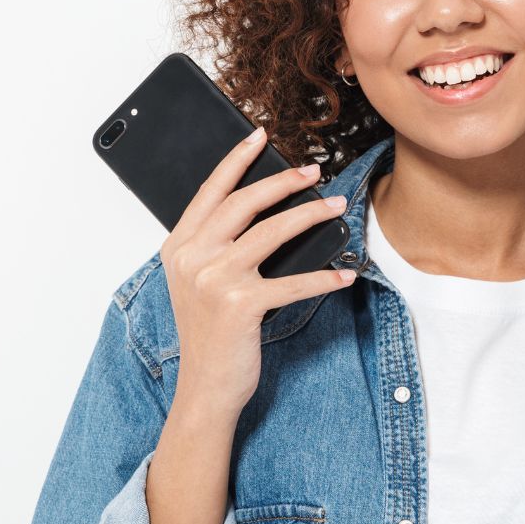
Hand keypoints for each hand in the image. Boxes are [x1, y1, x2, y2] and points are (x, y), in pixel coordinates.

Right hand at [159, 128, 353, 418]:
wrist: (204, 388)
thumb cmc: (209, 333)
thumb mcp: (199, 282)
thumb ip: (215, 246)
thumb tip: (263, 210)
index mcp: (178, 246)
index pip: (211, 191)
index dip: (237, 160)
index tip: (260, 136)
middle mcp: (192, 258)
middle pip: (244, 203)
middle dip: (283, 180)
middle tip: (314, 169)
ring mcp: (214, 280)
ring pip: (273, 232)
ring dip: (311, 215)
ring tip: (337, 205)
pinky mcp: (241, 305)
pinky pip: (294, 282)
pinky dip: (325, 277)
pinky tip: (346, 273)